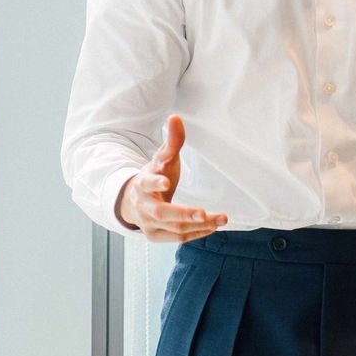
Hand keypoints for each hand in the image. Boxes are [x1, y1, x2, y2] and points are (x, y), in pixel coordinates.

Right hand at [116, 115, 228, 242]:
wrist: (134, 201)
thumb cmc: (154, 175)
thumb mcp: (162, 158)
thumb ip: (172, 141)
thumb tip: (176, 117)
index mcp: (142, 183)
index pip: (146, 183)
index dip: (155, 183)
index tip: (166, 182)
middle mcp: (143, 206)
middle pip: (162, 213)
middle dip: (184, 214)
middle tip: (204, 213)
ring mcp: (148, 223)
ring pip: (174, 228)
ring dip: (199, 225)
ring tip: (221, 218)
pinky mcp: (155, 236)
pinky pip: (178, 238)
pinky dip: (197, 233)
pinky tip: (212, 226)